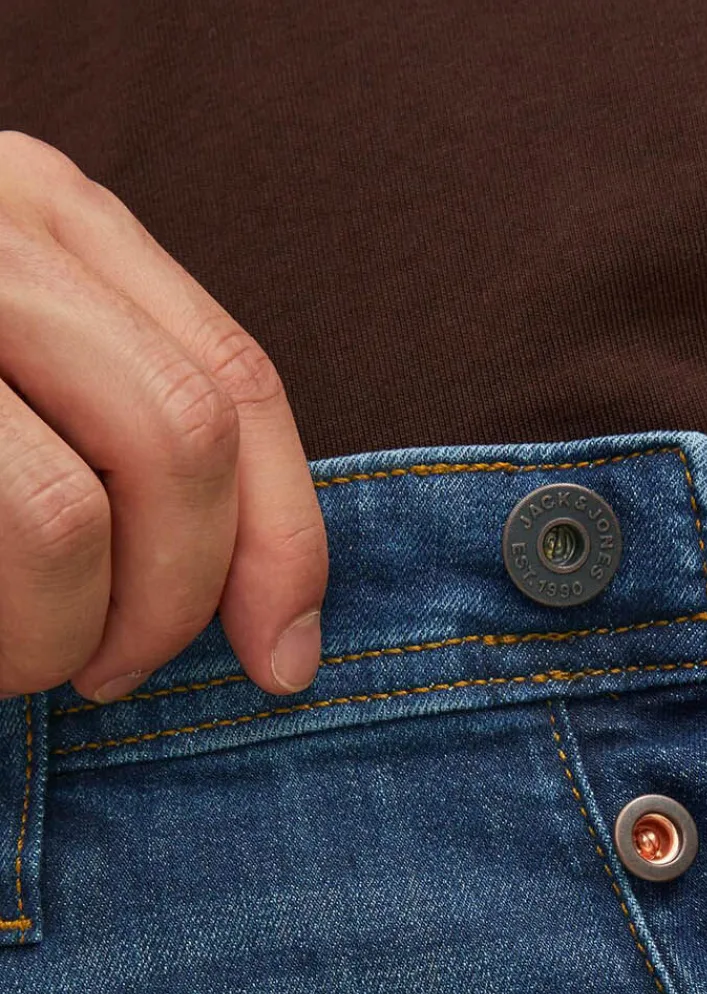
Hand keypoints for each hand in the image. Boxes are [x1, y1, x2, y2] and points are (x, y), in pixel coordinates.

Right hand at [0, 130, 326, 703]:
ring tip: (8, 660)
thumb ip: (131, 432)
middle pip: (172, 444)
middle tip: (109, 673)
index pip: (233, 385)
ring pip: (58, 523)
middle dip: (169, 603)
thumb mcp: (25, 369)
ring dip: (51, 641)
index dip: (284, 544)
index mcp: (45, 214)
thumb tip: (280, 627)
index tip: (280, 659)